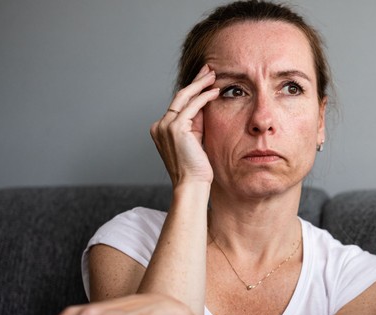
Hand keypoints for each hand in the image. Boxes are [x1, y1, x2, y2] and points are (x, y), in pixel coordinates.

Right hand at [150, 64, 219, 185]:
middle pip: (180, 96)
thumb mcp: (195, 141)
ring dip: (201, 84)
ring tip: (214, 75)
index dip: (192, 90)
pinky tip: (215, 91)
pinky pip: (192, 107)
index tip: (205, 80)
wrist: (191, 185)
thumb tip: (205, 105)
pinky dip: (204, 97)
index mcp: (161, 129)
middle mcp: (159, 126)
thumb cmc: (196, 168)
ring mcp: (165, 126)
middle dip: (196, 81)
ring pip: (185, 98)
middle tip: (209, 68)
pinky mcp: (175, 128)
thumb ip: (196, 124)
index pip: (178, 104)